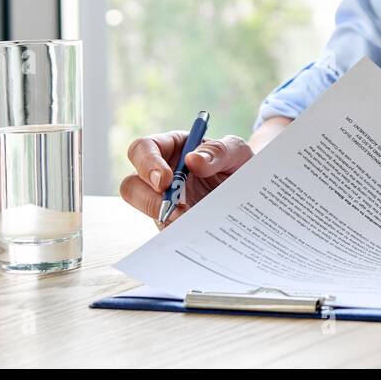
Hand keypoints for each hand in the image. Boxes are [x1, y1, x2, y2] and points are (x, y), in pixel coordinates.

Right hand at [121, 130, 253, 227]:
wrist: (249, 191)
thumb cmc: (237, 164)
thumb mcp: (237, 151)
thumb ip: (218, 151)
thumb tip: (193, 160)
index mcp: (171, 147)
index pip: (143, 149)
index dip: (147, 163)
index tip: (165, 180)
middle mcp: (160, 173)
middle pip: (131, 183)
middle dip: (148, 197)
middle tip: (174, 207)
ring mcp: (162, 199)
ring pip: (142, 208)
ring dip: (160, 215)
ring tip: (187, 219)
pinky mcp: (169, 221)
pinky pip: (160, 229)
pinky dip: (173, 232)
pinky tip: (192, 231)